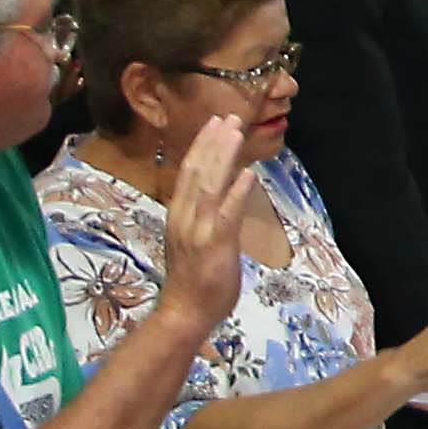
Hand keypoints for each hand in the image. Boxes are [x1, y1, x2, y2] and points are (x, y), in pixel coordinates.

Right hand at [150, 110, 260, 336]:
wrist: (184, 312)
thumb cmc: (192, 279)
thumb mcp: (192, 239)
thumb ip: (201, 216)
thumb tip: (216, 193)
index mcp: (179, 215)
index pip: (188, 172)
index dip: (201, 145)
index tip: (215, 123)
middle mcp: (185, 217)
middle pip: (197, 171)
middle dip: (214, 142)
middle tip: (229, 116)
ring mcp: (198, 230)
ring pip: (209, 185)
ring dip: (223, 156)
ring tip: (236, 132)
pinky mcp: (214, 246)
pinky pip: (226, 214)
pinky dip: (236, 192)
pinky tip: (248, 174)